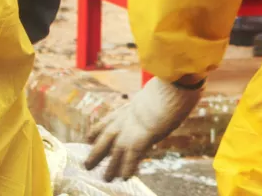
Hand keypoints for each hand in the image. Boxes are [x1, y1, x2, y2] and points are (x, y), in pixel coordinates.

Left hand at [84, 77, 203, 180]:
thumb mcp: (159, 88)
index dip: (98, 129)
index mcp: (131, 104)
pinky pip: (132, 157)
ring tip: (106, 179)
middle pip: (106, 136)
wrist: (174, 83)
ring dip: (110, 166)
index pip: (110, 119)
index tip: (88, 137)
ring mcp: (133, 128)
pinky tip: (125, 178)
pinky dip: (128, 168)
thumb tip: (164, 94)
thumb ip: (155, 96)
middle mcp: (127, 117)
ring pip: (115, 151)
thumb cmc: (174, 81)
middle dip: (96, 151)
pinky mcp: (142, 137)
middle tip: (87, 164)